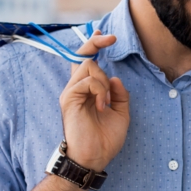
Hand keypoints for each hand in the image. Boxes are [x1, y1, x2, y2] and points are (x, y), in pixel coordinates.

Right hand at [59, 30, 129, 171]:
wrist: (95, 157)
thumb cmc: (106, 139)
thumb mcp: (121, 113)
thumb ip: (119, 94)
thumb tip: (115, 77)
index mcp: (88, 91)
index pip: (87, 61)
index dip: (93, 45)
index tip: (103, 33)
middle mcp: (77, 88)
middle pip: (83, 55)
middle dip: (96, 43)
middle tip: (111, 39)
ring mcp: (71, 92)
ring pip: (89, 66)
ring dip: (104, 81)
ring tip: (107, 101)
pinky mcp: (69, 98)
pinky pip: (88, 81)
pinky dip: (100, 90)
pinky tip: (102, 106)